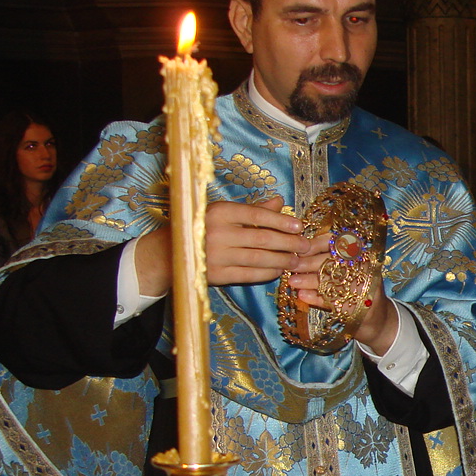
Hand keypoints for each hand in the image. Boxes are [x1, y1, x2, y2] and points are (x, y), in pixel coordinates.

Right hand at [134, 199, 310, 296]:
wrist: (170, 252)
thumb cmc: (201, 227)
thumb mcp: (222, 212)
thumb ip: (252, 209)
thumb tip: (279, 201)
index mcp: (219, 212)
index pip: (257, 215)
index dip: (281, 220)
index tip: (299, 226)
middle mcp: (217, 233)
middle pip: (262, 239)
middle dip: (288, 243)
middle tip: (305, 246)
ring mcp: (216, 256)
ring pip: (258, 259)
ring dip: (282, 261)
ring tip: (297, 260)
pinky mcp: (217, 275)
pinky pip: (249, 274)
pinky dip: (267, 273)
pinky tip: (279, 270)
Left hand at [283, 232, 396, 352]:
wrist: (375, 319)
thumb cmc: (352, 289)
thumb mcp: (341, 271)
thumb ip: (322, 261)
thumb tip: (294, 254)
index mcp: (357, 253)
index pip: (334, 242)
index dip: (314, 244)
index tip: (297, 249)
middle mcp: (363, 267)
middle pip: (332, 261)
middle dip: (308, 263)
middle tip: (290, 266)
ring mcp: (363, 287)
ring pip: (331, 280)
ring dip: (309, 280)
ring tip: (292, 282)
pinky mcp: (359, 306)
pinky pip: (333, 300)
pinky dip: (316, 298)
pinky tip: (302, 296)